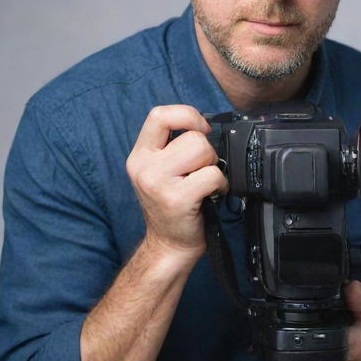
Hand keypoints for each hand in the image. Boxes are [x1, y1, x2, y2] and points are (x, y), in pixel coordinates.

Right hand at [126, 105, 227, 259]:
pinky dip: (220, 184)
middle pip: (192, 135)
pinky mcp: (176, 199)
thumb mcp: (161, 171)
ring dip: (213, 167)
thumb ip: (173, 146)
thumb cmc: (171, 206)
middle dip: (207, 152)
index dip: (187, 115)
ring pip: (203, 150)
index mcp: (140, 155)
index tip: (201, 129)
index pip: (160, 115)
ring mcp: (158, 183)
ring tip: (204, 183)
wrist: (168, 246)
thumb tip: (205, 125)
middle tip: (200, 171)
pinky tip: (212, 195)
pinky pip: (212, 175)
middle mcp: (144, 166)